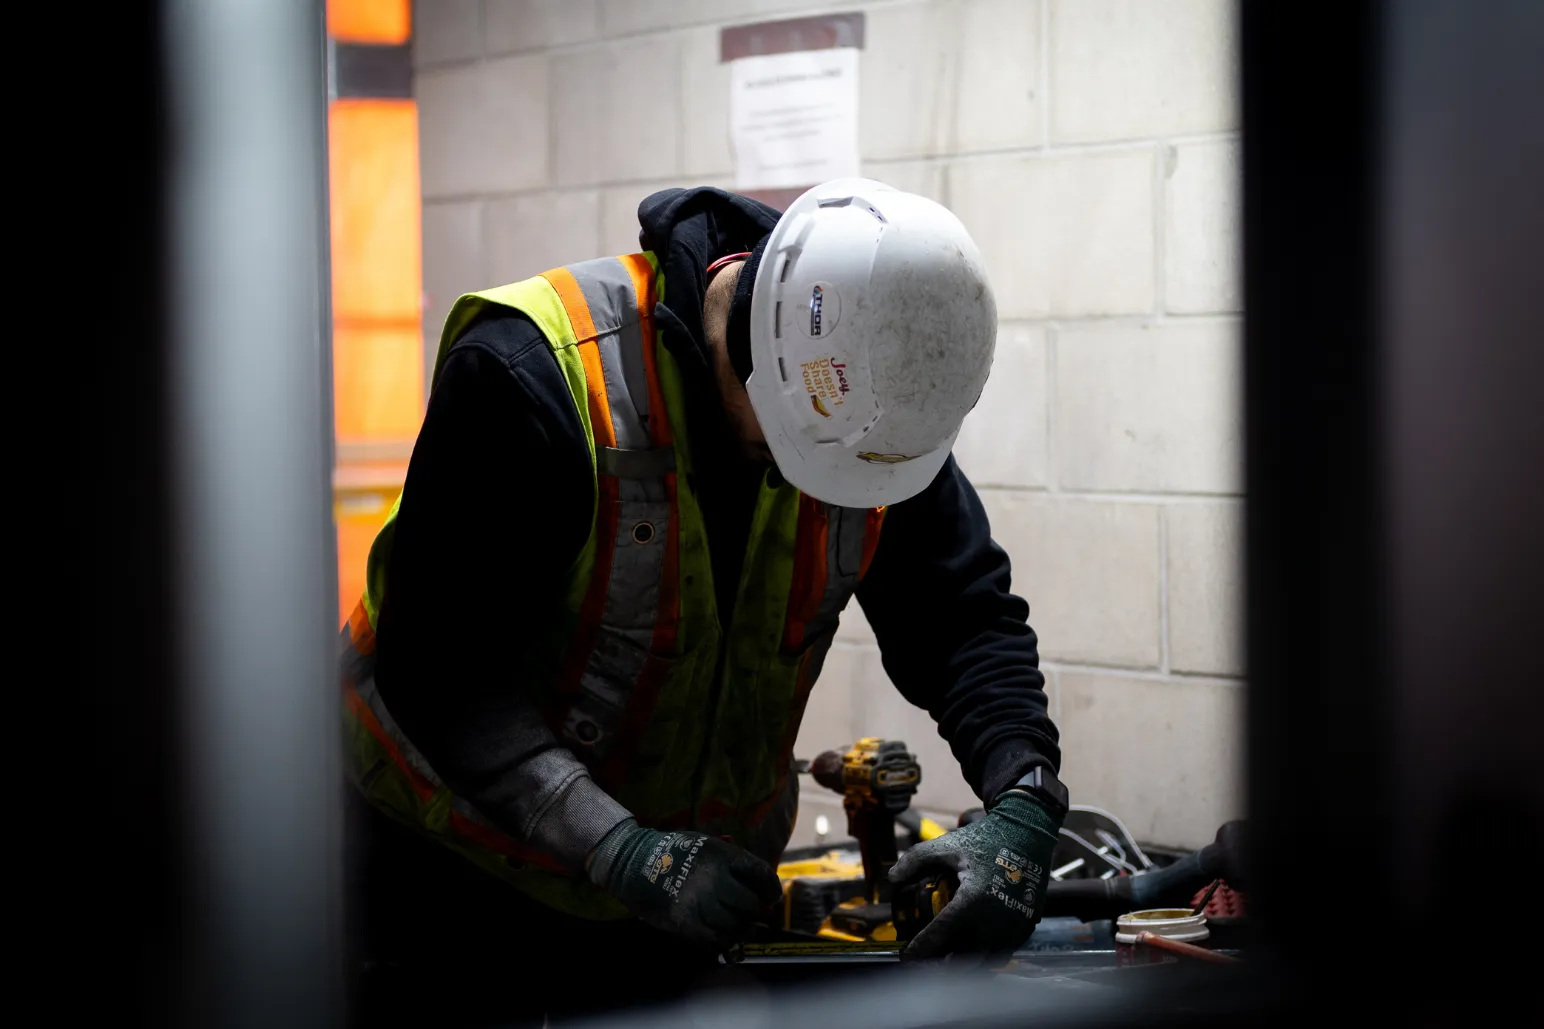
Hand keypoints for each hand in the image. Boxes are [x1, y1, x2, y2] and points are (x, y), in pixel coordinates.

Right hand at [588, 820, 783, 948]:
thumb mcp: (705, 843)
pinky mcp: (686, 922)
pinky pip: (715, 940)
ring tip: (741, 929)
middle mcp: (715, 879)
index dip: (771, 889)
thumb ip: (731, 859)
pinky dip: (723, 941)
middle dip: (754, 912)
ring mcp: (700, 903)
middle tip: (752, 915)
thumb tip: (755, 881)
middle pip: (750, 905)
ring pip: (735, 926)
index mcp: (723, 856)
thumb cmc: (673, 851)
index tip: (771, 897)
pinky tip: (723, 937)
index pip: (761, 875)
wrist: (634, 862)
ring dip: (741, 930)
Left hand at [888, 791, 1060, 959]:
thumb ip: (916, 859)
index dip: (921, 949)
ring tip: (946, 960)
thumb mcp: (947, 844)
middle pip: (964, 958)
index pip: (941, 934)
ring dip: (964, 962)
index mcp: (973, 899)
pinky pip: (1004, 952)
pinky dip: (986, 955)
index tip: (906, 957)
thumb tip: (892, 877)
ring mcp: (1014, 925)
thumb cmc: (985, 838)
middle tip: (924, 963)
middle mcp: (995, 918)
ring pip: (985, 959)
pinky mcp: (1026, 926)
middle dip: (941, 964)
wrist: (1028, 832)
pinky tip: (972, 950)